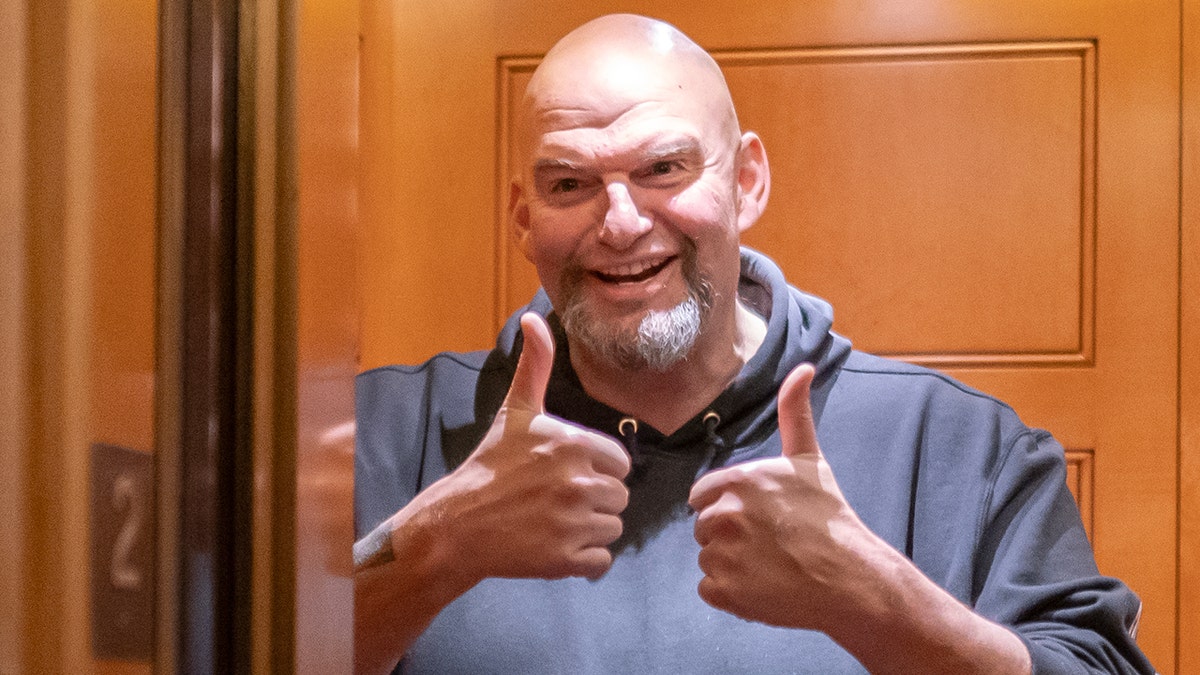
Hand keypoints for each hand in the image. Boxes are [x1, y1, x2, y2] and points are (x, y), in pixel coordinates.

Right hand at [411, 312, 630, 583]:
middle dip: (594, 501)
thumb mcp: (515, 411)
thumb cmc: (490, 466)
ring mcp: (572, 522)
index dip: (597, 469)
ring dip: (590, 530)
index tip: (565, 473)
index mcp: (574, 444)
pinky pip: (600, 563)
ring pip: (612, 529)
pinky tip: (555, 546)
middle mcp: (578, 482)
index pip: (620, 463)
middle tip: (556, 500)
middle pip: (619, 497)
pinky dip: (583, 561)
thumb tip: (534, 318)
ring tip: (555, 522)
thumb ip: (536, 366)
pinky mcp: (565, 559)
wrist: (456, 524)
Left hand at [688, 363, 885, 630]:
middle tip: (770, 543)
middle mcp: (725, 514)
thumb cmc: (830, 518)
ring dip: (731, 565)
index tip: (761, 518)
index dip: (729, 507)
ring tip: (770, 565)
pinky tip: (762, 587)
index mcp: (738, 480)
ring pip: (707, 558)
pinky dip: (731, 594)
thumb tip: (803, 367)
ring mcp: (723, 554)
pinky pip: (710, 590)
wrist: (852, 579)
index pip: (702, 495)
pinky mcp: (725, 591)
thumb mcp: (810, 460)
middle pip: (703, 526)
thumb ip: (794, 413)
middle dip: (728, 535)